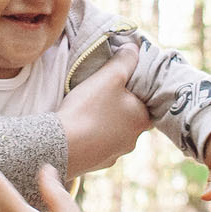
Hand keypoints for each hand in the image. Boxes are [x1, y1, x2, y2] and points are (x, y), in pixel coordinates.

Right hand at [58, 45, 150, 174]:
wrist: (60, 147)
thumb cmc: (88, 109)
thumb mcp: (109, 76)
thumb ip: (124, 60)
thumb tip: (134, 48)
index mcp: (142, 120)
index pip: (150, 103)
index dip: (139, 91)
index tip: (127, 83)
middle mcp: (133, 141)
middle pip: (132, 118)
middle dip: (121, 106)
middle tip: (106, 93)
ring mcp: (115, 154)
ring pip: (115, 133)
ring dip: (106, 123)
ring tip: (90, 110)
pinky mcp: (97, 163)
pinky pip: (99, 145)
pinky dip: (93, 136)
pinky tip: (81, 128)